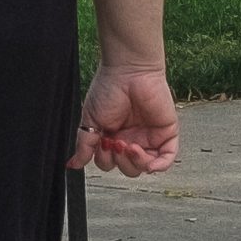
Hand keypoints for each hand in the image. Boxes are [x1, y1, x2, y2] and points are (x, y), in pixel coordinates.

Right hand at [77, 61, 178, 176]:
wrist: (128, 71)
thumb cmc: (108, 88)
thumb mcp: (90, 120)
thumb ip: (84, 144)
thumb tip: (74, 164)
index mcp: (113, 136)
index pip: (110, 162)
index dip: (106, 160)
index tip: (102, 144)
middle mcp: (132, 138)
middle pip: (129, 168)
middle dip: (121, 162)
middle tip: (115, 144)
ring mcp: (150, 137)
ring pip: (146, 166)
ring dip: (136, 163)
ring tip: (129, 146)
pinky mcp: (166, 133)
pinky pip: (167, 159)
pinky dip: (158, 165)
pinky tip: (148, 162)